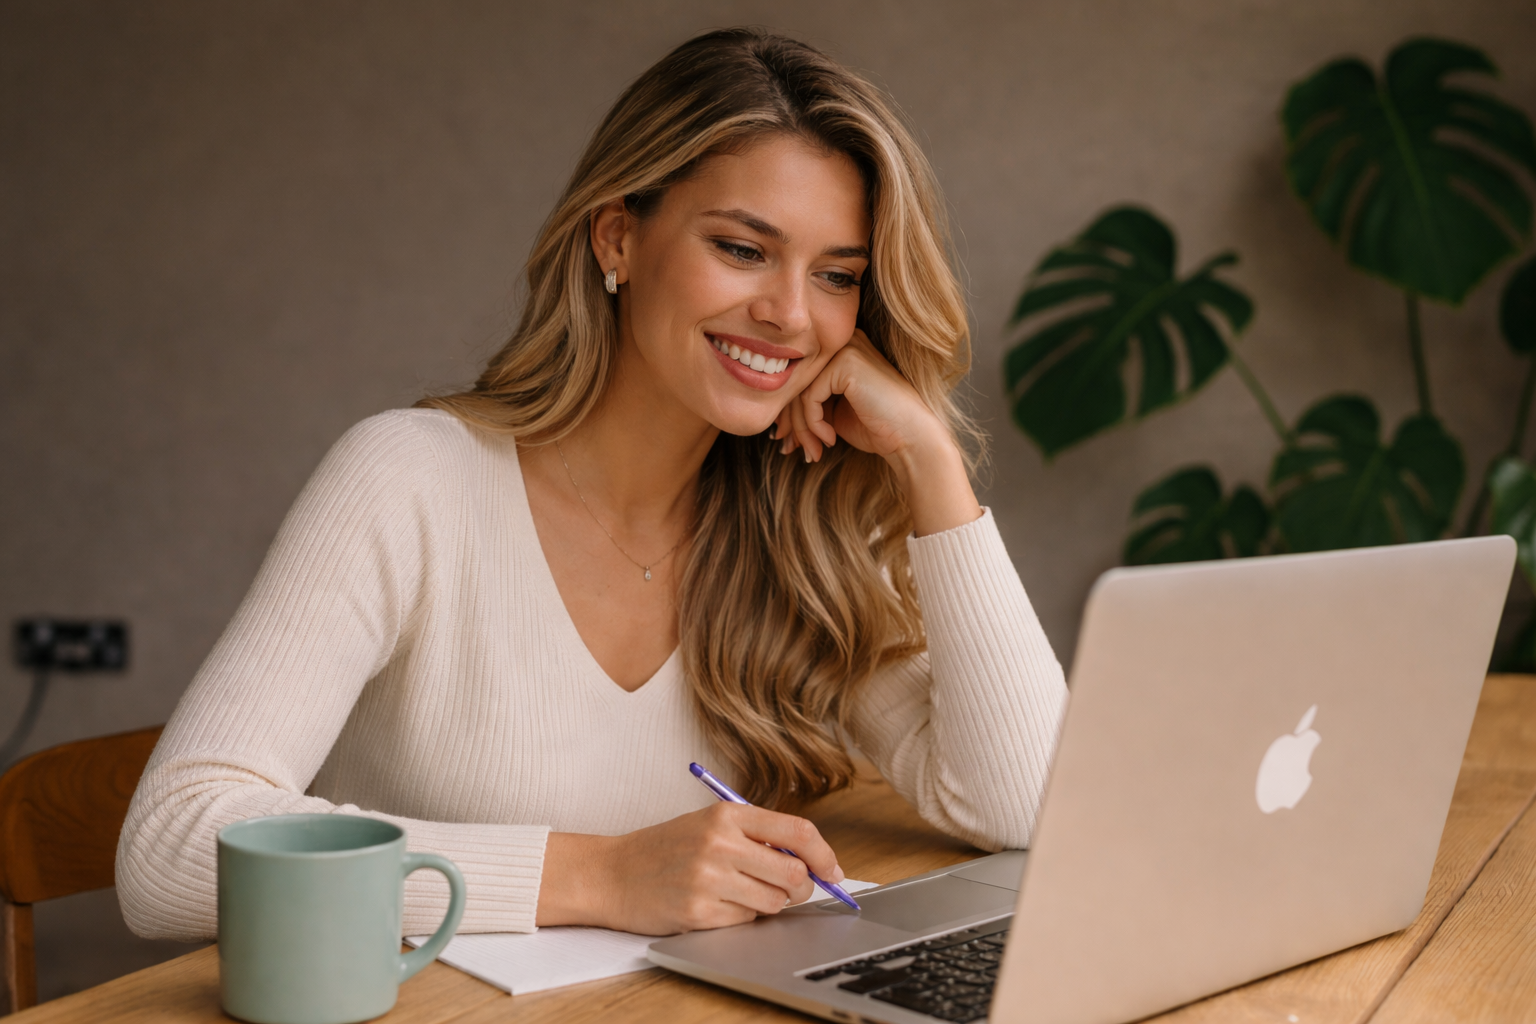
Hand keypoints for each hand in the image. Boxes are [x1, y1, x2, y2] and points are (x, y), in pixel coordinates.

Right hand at [537, 804, 844, 934]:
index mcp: (727, 815)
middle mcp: (720, 843)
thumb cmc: (665, 849)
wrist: (612, 873)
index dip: (825, 856)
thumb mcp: (709, 825)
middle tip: (788, 891)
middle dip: (800, 889)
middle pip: (794, 875)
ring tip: (740, 894)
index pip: (798, 833)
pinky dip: (740, 919)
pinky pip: (745, 923)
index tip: (835, 873)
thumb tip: (812, 862)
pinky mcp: (698, 911)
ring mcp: (709, 878)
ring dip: (767, 905)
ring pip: (773, 904)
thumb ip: (757, 836)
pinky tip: (716, 906)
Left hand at [774, 330, 981, 535]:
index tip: (790, 442)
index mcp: (843, 350)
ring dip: (802, 428)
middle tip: (790, 449)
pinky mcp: (846, 362)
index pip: (801, 376)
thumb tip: (777, 422)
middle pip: (797, 381)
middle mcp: (844, 342)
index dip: (791, 411)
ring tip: (812, 451)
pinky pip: (810, 396)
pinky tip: (829, 439)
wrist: (911, 437)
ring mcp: (846, 348)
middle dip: (791, 421)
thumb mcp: (834, 413)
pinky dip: (814, 424)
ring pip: (800, 390)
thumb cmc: (878, 428)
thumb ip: (810, 405)